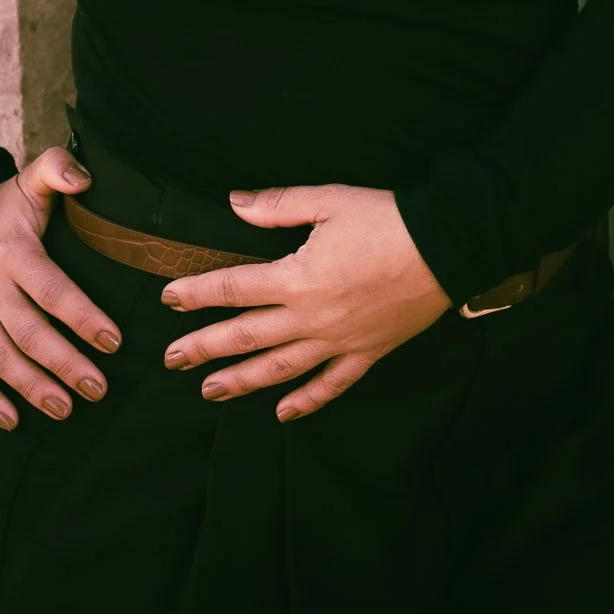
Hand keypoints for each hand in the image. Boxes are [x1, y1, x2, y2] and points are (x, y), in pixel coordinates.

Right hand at [0, 147, 121, 429]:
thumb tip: (84, 178)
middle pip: (29, 333)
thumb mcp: (32, 178)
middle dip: (65, 364)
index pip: (52, 290)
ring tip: (66, 408)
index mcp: (12, 252)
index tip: (114, 341)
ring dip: (32, 388)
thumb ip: (58, 170)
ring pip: (1, 358)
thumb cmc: (12, 206)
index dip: (82, 317)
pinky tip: (12, 421)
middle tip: (99, 388)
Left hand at [158, 182, 449, 422]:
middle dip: (205, 348)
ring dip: (241, 382)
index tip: (168, 300)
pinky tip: (283, 413)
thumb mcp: (328, 200)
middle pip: (247, 336)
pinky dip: (306, 401)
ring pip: (280, 369)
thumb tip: (234, 204)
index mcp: (297, 278)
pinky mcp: (366, 353)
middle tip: (172, 360)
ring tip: (210, 391)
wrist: (446, 246)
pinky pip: (331, 385)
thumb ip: (277, 205)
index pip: (233, 288)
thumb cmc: (386, 218)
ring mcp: (338, 341)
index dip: (197, 294)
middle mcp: (311, 318)